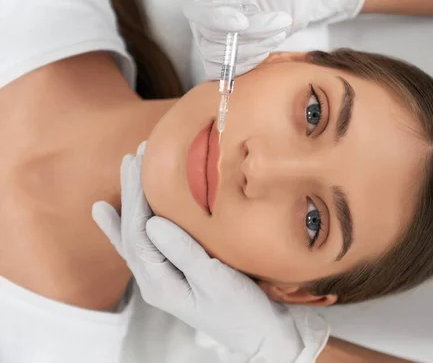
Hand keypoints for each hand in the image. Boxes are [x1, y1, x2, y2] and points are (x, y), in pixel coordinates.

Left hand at [92, 143, 329, 361]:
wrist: (261, 333)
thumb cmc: (242, 310)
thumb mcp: (215, 280)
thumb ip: (183, 252)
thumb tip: (153, 221)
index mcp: (160, 284)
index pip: (139, 235)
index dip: (136, 198)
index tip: (139, 164)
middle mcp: (155, 281)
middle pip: (134, 232)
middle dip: (131, 194)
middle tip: (132, 157)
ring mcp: (164, 278)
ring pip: (138, 236)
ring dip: (132, 204)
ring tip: (127, 171)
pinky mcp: (176, 273)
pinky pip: (148, 245)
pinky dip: (131, 225)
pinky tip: (112, 213)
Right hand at [183, 0, 367, 79]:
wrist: (289, 0)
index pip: (195, 7)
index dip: (215, 18)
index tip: (242, 22)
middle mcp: (202, 14)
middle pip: (211, 34)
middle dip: (251, 32)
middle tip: (281, 21)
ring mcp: (209, 39)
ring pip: (220, 55)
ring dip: (255, 47)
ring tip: (279, 31)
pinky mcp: (223, 58)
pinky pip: (227, 70)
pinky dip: (250, 62)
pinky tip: (267, 45)